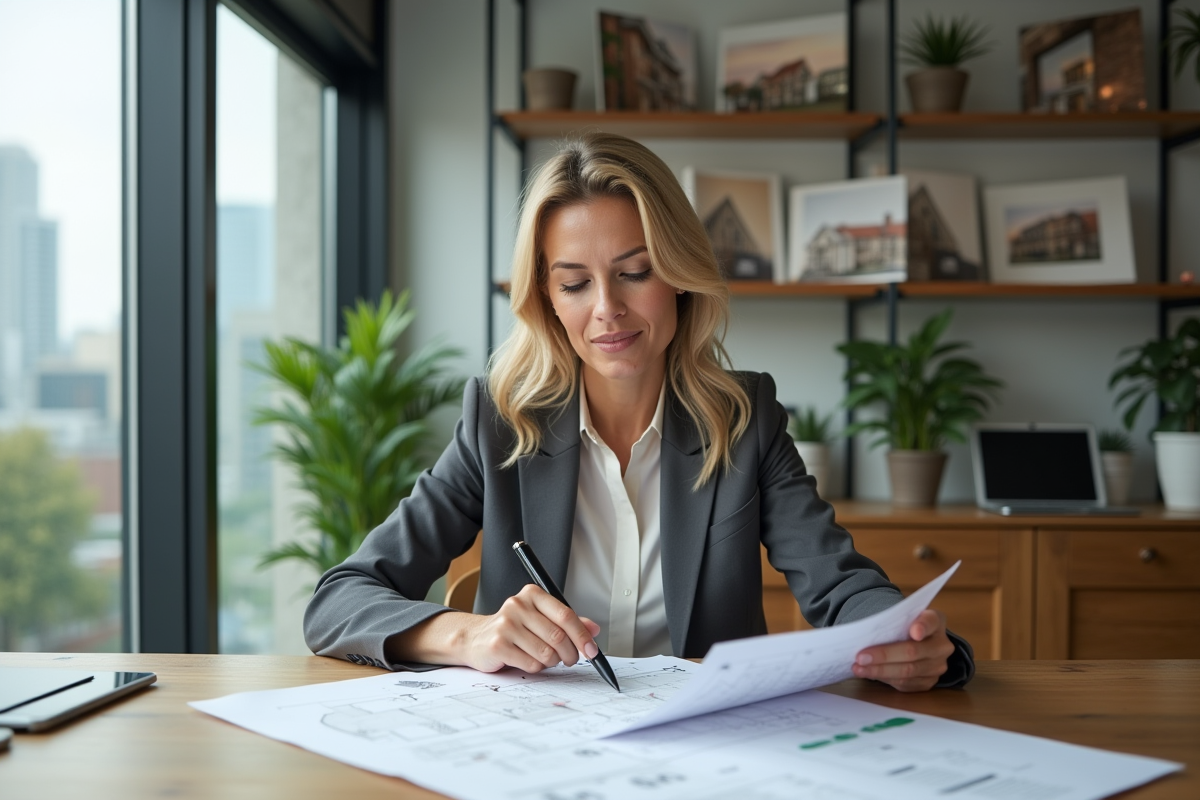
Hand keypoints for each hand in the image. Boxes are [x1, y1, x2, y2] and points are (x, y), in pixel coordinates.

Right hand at [454, 585, 601, 673]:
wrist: (476, 638)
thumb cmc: (514, 629)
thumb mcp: (541, 619)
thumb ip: (567, 622)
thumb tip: (594, 629)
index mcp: (532, 594)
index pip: (566, 615)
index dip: (582, 635)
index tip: (592, 650)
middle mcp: (518, 605)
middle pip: (558, 636)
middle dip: (570, 653)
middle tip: (570, 659)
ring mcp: (506, 625)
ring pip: (546, 653)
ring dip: (552, 662)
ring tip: (545, 658)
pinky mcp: (498, 645)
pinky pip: (531, 664)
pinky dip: (536, 668)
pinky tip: (528, 661)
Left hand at [852, 609, 953, 691]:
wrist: (916, 641)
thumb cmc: (905, 626)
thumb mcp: (902, 615)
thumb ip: (894, 619)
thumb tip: (870, 633)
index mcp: (936, 622)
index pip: (931, 621)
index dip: (922, 627)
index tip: (914, 632)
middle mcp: (942, 645)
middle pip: (912, 652)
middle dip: (884, 655)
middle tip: (860, 657)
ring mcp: (937, 666)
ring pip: (907, 672)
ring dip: (879, 671)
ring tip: (858, 668)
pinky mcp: (928, 682)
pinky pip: (905, 683)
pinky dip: (884, 679)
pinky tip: (869, 674)